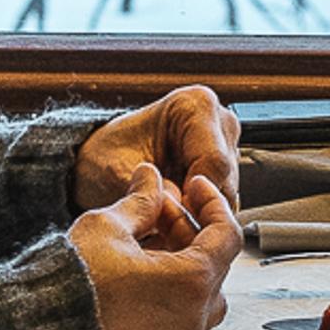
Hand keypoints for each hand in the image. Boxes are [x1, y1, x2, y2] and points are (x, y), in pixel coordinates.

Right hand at [70, 167, 239, 329]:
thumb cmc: (71, 283)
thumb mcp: (108, 227)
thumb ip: (140, 200)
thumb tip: (150, 176)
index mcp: (192, 282)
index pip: (227, 234)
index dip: (212, 203)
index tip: (195, 186)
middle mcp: (193, 318)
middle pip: (213, 263)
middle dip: (190, 230)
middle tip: (159, 211)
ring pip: (199, 294)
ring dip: (182, 263)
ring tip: (146, 242)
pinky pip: (178, 319)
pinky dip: (170, 293)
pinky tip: (137, 274)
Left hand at [73, 85, 241, 212]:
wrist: (102, 161)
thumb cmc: (106, 156)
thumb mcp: (115, 172)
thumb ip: (146, 189)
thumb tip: (175, 203)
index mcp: (196, 104)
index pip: (214, 162)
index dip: (194, 198)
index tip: (167, 219)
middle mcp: (219, 121)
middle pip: (225, 180)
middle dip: (195, 208)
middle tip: (160, 225)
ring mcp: (225, 145)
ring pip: (226, 194)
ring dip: (197, 214)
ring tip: (161, 220)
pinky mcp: (225, 168)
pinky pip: (222, 201)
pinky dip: (198, 215)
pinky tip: (172, 217)